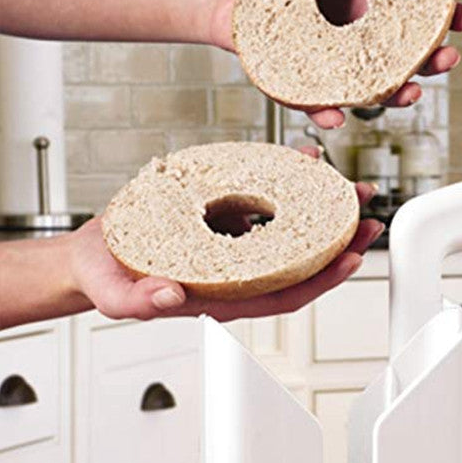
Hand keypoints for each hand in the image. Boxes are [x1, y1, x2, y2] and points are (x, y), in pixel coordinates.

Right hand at [67, 185, 382, 322]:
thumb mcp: (114, 297)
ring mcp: (233, 246)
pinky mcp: (223, 218)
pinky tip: (301, 160)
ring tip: (347, 186)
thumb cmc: (107, 279)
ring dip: (321, 209)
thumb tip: (173, 296)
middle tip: (368, 216)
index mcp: (223, 296)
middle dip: (339, 240)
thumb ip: (139, 302)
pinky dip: (284, 181)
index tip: (352, 257)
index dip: (323, 279)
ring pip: (288, 228)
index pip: (285, 293)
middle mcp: (237, 272)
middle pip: (300, 260)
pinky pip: (262, 199)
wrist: (93, 256)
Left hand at [208, 0, 461, 128]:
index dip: (446, 17)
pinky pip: (318, 102)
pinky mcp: (301, 82)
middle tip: (446, 58)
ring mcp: (331, 61)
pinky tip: (336, 114)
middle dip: (432, 60)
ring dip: (395, 93)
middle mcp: (353, 34)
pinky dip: (328, 111)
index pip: (417, 11)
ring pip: (373, 84)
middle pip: (405, 54)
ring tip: (407, 92)